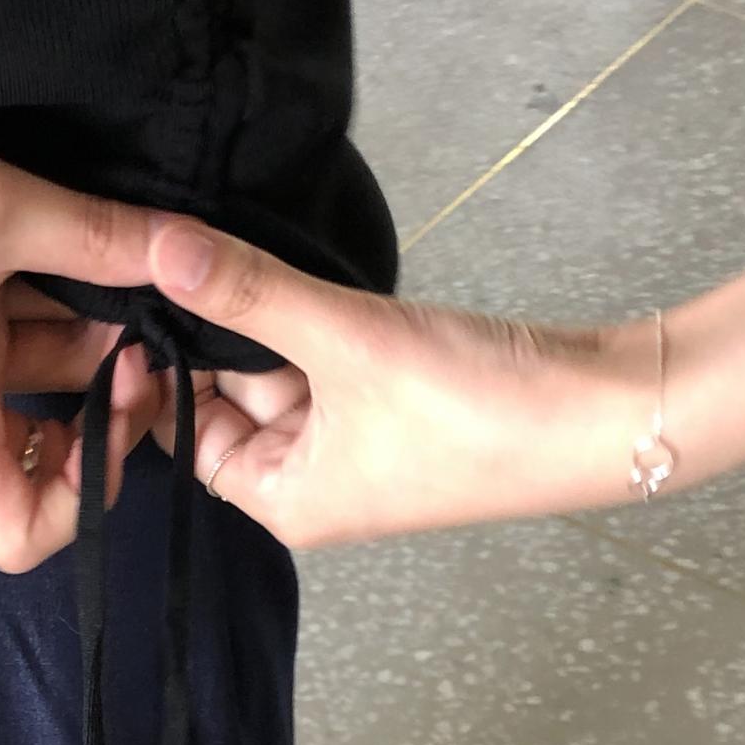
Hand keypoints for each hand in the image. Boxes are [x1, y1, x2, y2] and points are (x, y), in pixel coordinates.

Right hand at [0, 52, 169, 568]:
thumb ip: (105, 240)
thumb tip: (195, 251)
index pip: (23, 535)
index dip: (90, 496)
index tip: (125, 405)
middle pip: (33, 455)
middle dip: (101, 398)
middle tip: (145, 322)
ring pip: (20, 382)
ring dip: (76, 338)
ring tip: (118, 266)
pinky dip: (36, 306)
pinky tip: (65, 242)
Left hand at [145, 218, 661, 547]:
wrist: (602, 414)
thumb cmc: (470, 406)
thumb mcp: (344, 338)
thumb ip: (248, 291)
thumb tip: (154, 249)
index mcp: (280, 499)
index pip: (185, 435)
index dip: (163, 368)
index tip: (142, 290)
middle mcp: (310, 484)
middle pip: (231, 400)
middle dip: (217, 330)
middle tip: (185, 248)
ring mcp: (357, 447)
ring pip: (283, 373)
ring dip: (269, 316)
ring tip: (239, 245)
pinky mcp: (397, 408)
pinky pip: (330, 362)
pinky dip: (316, 320)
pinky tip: (307, 271)